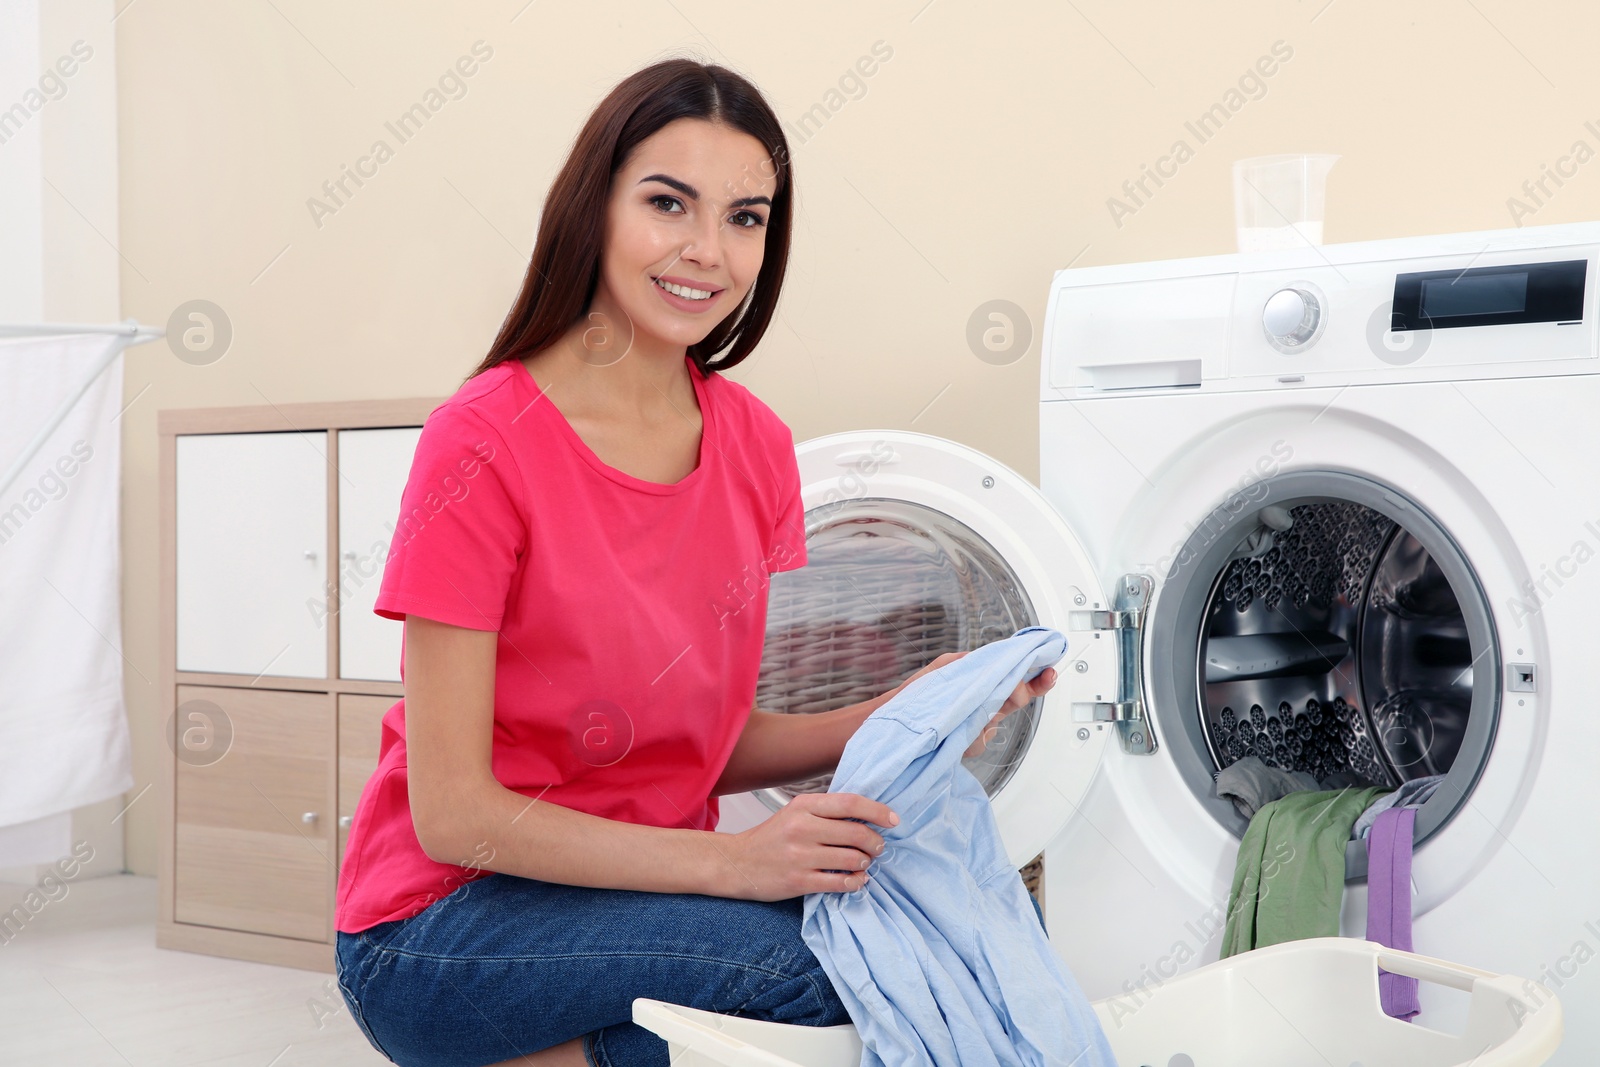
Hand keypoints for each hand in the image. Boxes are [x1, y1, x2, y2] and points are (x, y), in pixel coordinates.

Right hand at [721, 792, 898, 900]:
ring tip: (863, 863)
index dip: (878, 811)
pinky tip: (856, 880)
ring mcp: (800, 855)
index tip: (893, 820)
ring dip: (866, 863)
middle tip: (877, 847)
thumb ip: (827, 811)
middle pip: (856, 833)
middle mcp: (802, 827)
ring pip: (852, 859)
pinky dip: (855, 882)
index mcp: (804, 805)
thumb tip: (868, 816)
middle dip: (876, 842)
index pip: (851, 803)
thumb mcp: (796, 812)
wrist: (738, 863)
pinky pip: (840, 882)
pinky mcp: (799, 881)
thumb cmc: (773, 837)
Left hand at [883, 651, 1061, 758]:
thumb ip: (969, 662)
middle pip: (1015, 699)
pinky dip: (969, 736)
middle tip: (1026, 684)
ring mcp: (978, 727)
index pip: (1015, 679)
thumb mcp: (943, 668)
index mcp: (982, 684)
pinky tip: (955, 732)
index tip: (1048, 669)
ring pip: (996, 723)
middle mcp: (985, 706)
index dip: (1035, 677)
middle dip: (1022, 691)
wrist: (895, 723)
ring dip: (984, 717)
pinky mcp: (969, 745)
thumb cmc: (917, 695)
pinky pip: (979, 742)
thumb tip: (990, 659)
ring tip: (967, 711)